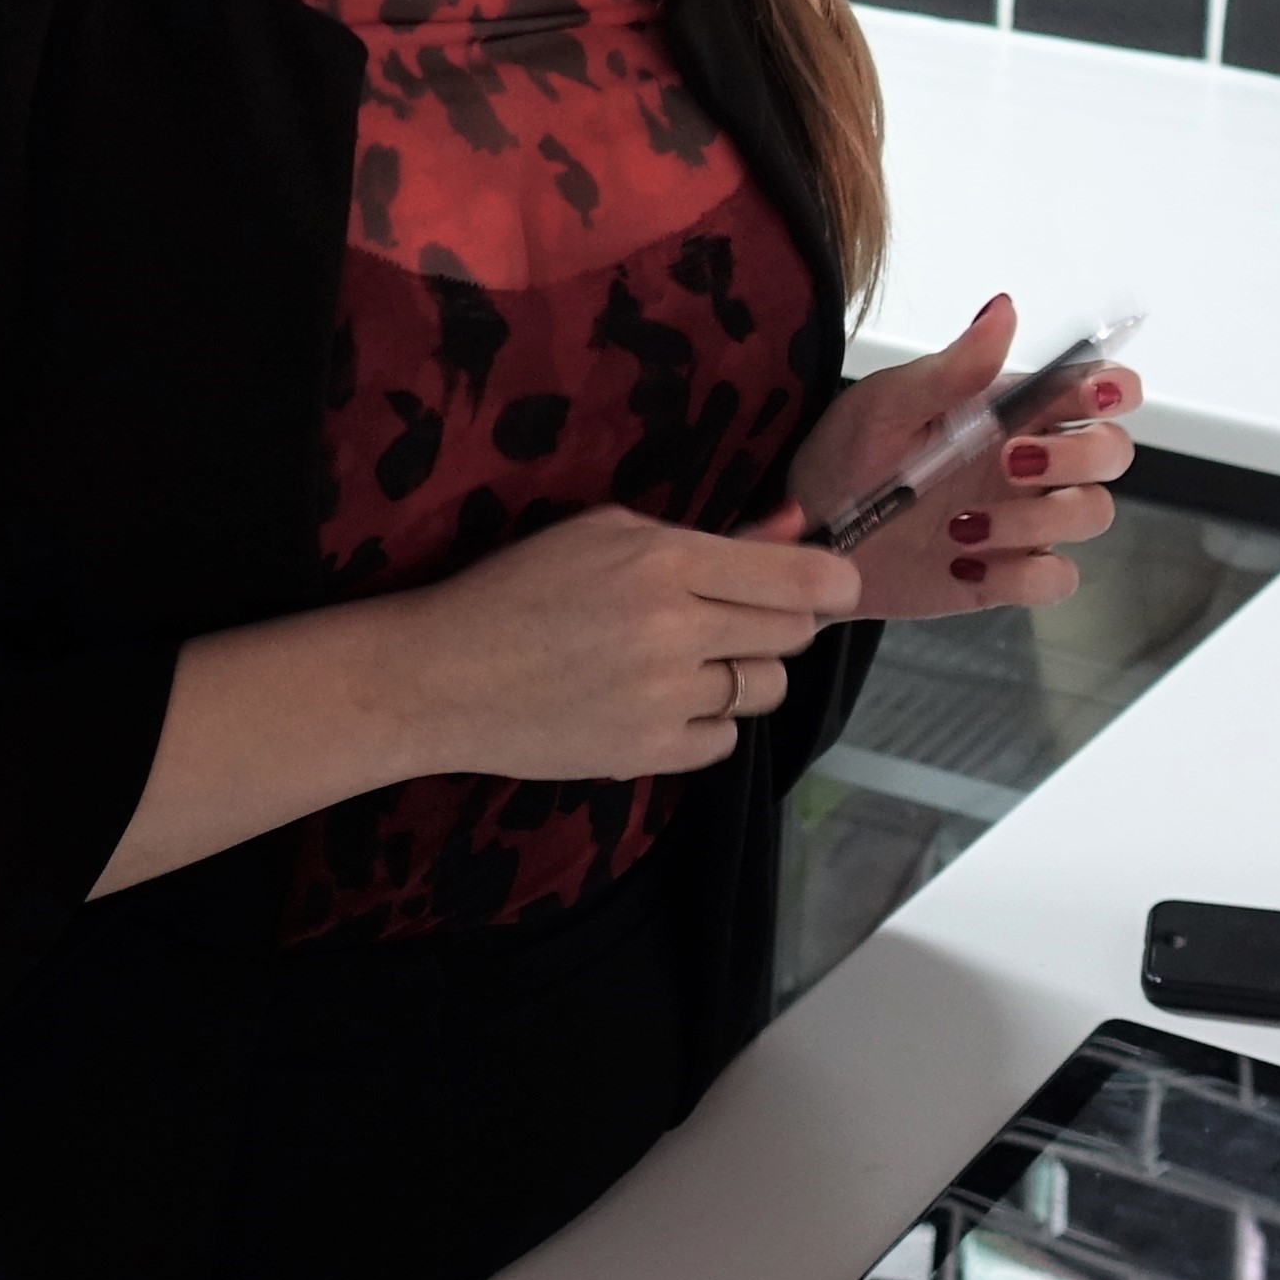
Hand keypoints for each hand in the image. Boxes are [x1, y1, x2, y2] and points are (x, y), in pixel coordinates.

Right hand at [393, 503, 864, 785]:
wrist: (441, 676)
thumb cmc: (517, 589)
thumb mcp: (605, 533)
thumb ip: (709, 537)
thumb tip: (798, 525)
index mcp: (663, 560)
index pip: (798, 580)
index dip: (834, 583)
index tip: (837, 587)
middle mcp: (673, 629)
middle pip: (792, 634)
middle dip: (775, 623)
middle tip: (729, 618)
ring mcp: (664, 699)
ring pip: (765, 689)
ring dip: (742, 673)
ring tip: (687, 661)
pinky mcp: (648, 753)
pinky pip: (724, 740)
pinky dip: (704, 722)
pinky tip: (658, 702)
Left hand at [789, 293, 1144, 624]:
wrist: (810, 538)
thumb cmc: (846, 457)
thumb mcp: (886, 405)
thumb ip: (951, 368)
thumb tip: (1002, 310)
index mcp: (1011, 407)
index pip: (1099, 387)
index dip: (1114, 389)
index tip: (1091, 398)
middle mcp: (1030, 460)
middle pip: (1113, 452)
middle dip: (1079, 457)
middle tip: (1009, 461)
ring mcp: (1025, 518)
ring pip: (1093, 514)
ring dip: (1036, 521)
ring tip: (960, 524)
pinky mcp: (1009, 572)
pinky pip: (1056, 578)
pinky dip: (1019, 576)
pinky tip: (964, 562)